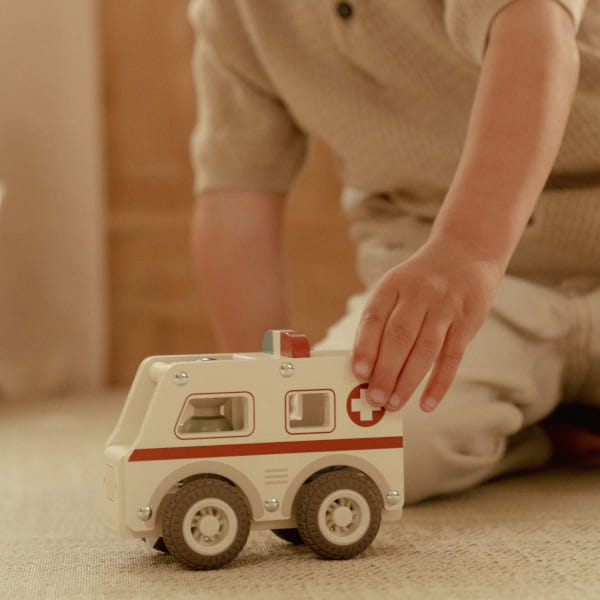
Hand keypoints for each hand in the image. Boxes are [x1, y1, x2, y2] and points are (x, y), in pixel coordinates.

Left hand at [352, 235, 501, 411]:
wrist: (466, 253)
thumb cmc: (421, 282)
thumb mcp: (396, 287)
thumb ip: (381, 321)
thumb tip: (364, 366)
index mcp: (393, 285)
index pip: (375, 316)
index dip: (365, 345)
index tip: (357, 371)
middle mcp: (419, 294)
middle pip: (399, 337)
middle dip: (385, 371)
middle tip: (374, 398)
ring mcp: (445, 307)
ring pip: (425, 349)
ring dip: (408, 381)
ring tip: (393, 403)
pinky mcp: (467, 322)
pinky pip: (452, 357)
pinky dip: (439, 383)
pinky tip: (427, 403)